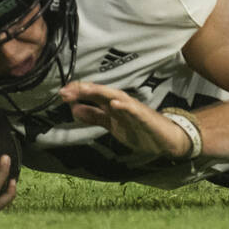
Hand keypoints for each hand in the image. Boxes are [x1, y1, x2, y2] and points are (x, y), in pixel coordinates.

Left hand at [59, 81, 191, 158]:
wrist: (166, 139)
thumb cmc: (139, 129)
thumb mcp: (112, 125)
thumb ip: (95, 117)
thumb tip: (74, 109)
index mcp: (113, 106)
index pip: (94, 96)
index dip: (79, 93)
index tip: (62, 92)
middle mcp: (122, 104)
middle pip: (102, 93)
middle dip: (85, 90)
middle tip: (67, 90)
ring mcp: (134, 109)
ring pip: (117, 97)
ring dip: (101, 92)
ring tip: (86, 89)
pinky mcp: (145, 118)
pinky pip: (135, 111)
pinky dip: (125, 106)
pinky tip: (115, 103)